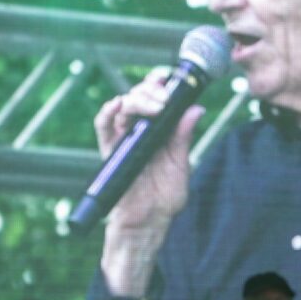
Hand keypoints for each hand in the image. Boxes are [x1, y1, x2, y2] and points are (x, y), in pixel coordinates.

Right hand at [95, 68, 203, 295]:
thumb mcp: (180, 163)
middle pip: (139, 97)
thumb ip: (183, 137)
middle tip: (164, 94)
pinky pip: (103, 128)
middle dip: (151, 89)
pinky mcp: (110, 151)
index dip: (161, 84)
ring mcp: (124, 139)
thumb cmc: (165, 196)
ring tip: (154, 103)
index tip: (171, 76)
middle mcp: (140, 131)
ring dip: (137, 98)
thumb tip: (197, 109)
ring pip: (124, 106)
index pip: (157, 99)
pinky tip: (117, 105)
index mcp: (159, 130)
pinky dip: (108, 113)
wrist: (149, 223)